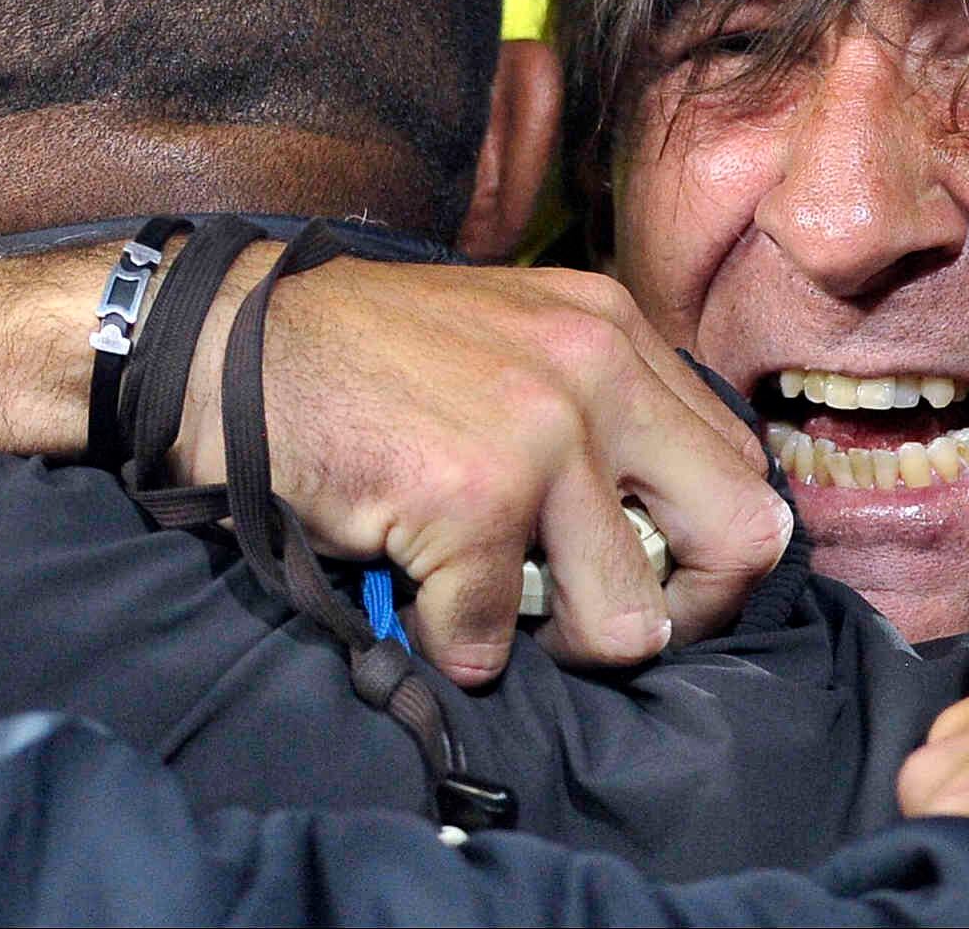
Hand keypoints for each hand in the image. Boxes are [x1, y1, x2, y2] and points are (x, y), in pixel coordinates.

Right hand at [0, 242, 794, 687]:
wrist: (224, 346)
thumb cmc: (363, 360)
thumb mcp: (514, 338)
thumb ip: (601, 407)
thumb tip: (676, 528)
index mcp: (618, 327)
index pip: (744, 465)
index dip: (711, 548)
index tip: (655, 580)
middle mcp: (600, 366)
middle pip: (742, 537)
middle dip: (685, 610)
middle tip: (607, 623)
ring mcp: (541, 430)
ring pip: (627, 619)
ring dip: (556, 639)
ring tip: (491, 603)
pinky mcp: (470, 497)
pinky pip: (495, 637)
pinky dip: (451, 641)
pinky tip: (415, 594)